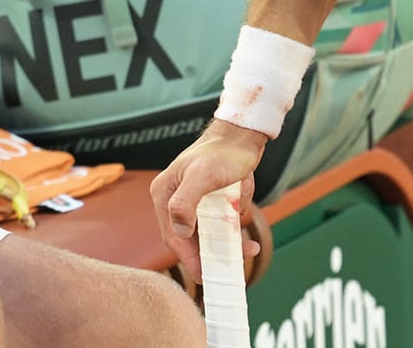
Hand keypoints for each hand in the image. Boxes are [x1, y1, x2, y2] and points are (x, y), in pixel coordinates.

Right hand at [150, 120, 266, 282]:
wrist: (242, 137)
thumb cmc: (221, 152)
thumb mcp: (201, 176)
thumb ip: (185, 202)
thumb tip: (180, 231)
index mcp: (165, 194)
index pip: (172, 234)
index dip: (187, 257)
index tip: (202, 274)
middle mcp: (176, 200)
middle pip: (188, 238)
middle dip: (207, 255)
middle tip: (222, 272)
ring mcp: (195, 203)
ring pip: (206, 235)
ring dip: (225, 245)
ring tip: (246, 250)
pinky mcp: (211, 203)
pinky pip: (219, 226)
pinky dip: (232, 234)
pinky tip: (248, 240)